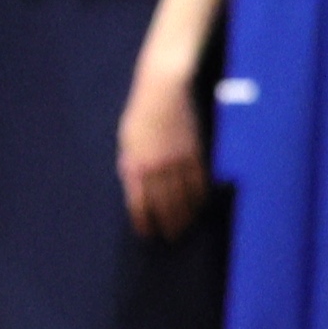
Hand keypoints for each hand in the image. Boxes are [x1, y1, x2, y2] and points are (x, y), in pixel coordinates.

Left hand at [117, 60, 209, 237]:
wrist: (163, 91)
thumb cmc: (141, 114)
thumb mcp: (127, 140)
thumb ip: (131, 164)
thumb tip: (136, 187)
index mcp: (135, 164)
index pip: (139, 202)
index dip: (143, 220)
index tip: (147, 233)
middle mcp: (156, 167)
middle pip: (164, 205)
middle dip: (167, 223)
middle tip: (171, 237)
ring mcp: (177, 162)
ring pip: (184, 198)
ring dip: (185, 215)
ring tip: (185, 227)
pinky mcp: (195, 155)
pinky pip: (199, 184)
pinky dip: (200, 198)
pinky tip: (200, 207)